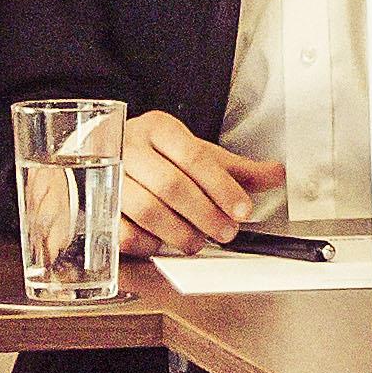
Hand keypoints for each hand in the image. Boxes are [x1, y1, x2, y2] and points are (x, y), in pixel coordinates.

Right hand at [114, 112, 282, 254]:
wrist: (103, 155)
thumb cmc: (157, 157)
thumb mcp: (196, 154)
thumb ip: (235, 169)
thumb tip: (276, 175)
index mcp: (159, 128)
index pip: (195, 156)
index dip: (223, 187)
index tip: (243, 210)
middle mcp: (130, 147)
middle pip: (171, 185)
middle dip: (205, 214)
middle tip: (226, 232)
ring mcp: (108, 176)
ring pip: (147, 210)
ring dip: (180, 233)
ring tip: (198, 242)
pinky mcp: (95, 204)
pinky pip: (124, 230)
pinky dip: (149, 243)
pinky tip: (163, 244)